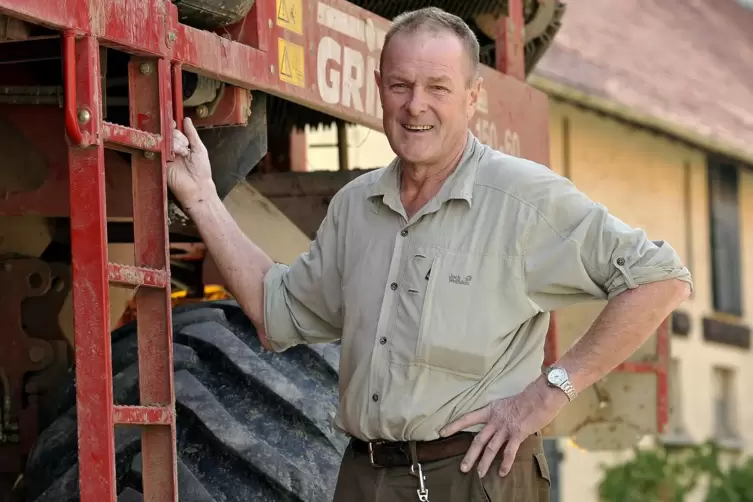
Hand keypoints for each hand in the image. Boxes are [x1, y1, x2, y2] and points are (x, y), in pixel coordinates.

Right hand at [167, 117, 215, 206]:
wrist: (197, 187)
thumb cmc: (201, 170)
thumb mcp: (199, 148)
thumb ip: (192, 134)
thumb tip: (186, 119)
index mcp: (182, 144)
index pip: (174, 129)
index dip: (174, 125)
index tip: (175, 123)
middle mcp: (172, 148)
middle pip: (169, 133)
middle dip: (178, 137)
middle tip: (185, 147)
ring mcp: (165, 155)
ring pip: (164, 140)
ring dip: (175, 144)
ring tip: (182, 154)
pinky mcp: (160, 162)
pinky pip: (159, 150)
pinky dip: (166, 150)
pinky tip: (173, 155)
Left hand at [439, 377, 566, 477]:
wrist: (540, 395)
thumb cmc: (527, 398)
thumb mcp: (507, 404)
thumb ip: (501, 415)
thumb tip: (499, 425)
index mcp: (490, 410)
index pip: (468, 418)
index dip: (454, 425)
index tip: (442, 432)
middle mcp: (495, 419)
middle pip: (478, 439)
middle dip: (470, 455)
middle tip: (462, 468)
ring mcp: (506, 427)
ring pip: (491, 448)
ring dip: (484, 463)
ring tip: (479, 474)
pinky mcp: (518, 433)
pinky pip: (509, 451)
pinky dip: (505, 463)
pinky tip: (502, 473)